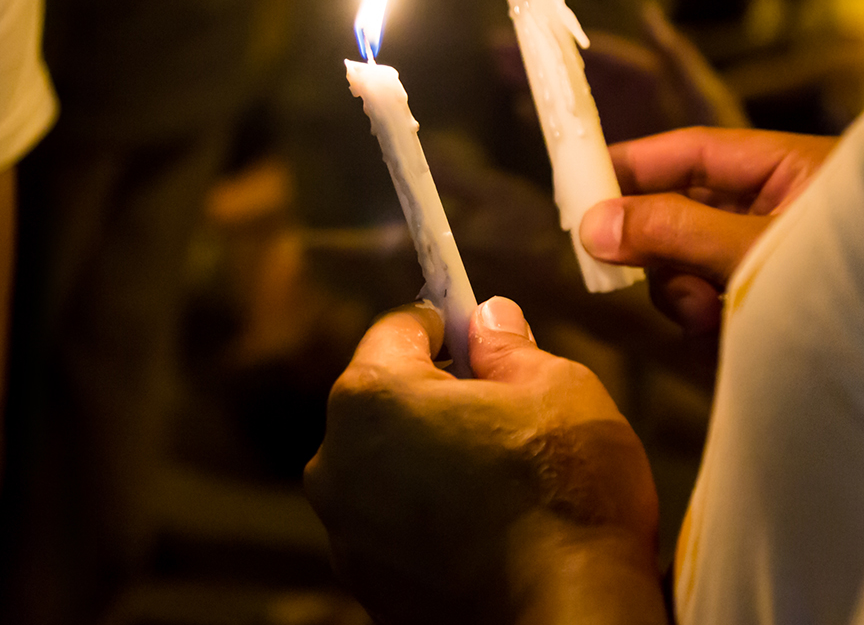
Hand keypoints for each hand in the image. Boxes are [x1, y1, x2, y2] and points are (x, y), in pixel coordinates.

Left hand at [305, 298, 666, 624]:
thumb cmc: (565, 498)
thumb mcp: (557, 388)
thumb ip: (507, 346)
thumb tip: (487, 319)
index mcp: (372, 396)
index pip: (398, 328)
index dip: (444, 323)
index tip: (474, 329)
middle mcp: (337, 459)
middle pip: (384, 399)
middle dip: (435, 394)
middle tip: (500, 407)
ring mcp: (346, 529)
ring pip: (386, 465)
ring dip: (427, 459)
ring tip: (496, 477)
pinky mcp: (367, 584)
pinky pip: (392, 524)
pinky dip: (426, 517)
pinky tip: (482, 526)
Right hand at [579, 128, 836, 335]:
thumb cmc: (847, 284)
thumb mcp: (754, 249)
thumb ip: (673, 230)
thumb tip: (592, 224)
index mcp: (788, 171)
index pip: (692, 151)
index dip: (634, 161)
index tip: (579, 181)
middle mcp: (777, 213)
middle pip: (681, 209)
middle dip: (656, 243)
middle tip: (619, 265)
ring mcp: (770, 264)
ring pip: (690, 264)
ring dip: (682, 292)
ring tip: (708, 316)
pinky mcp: (768, 310)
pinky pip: (711, 306)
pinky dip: (705, 323)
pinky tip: (723, 341)